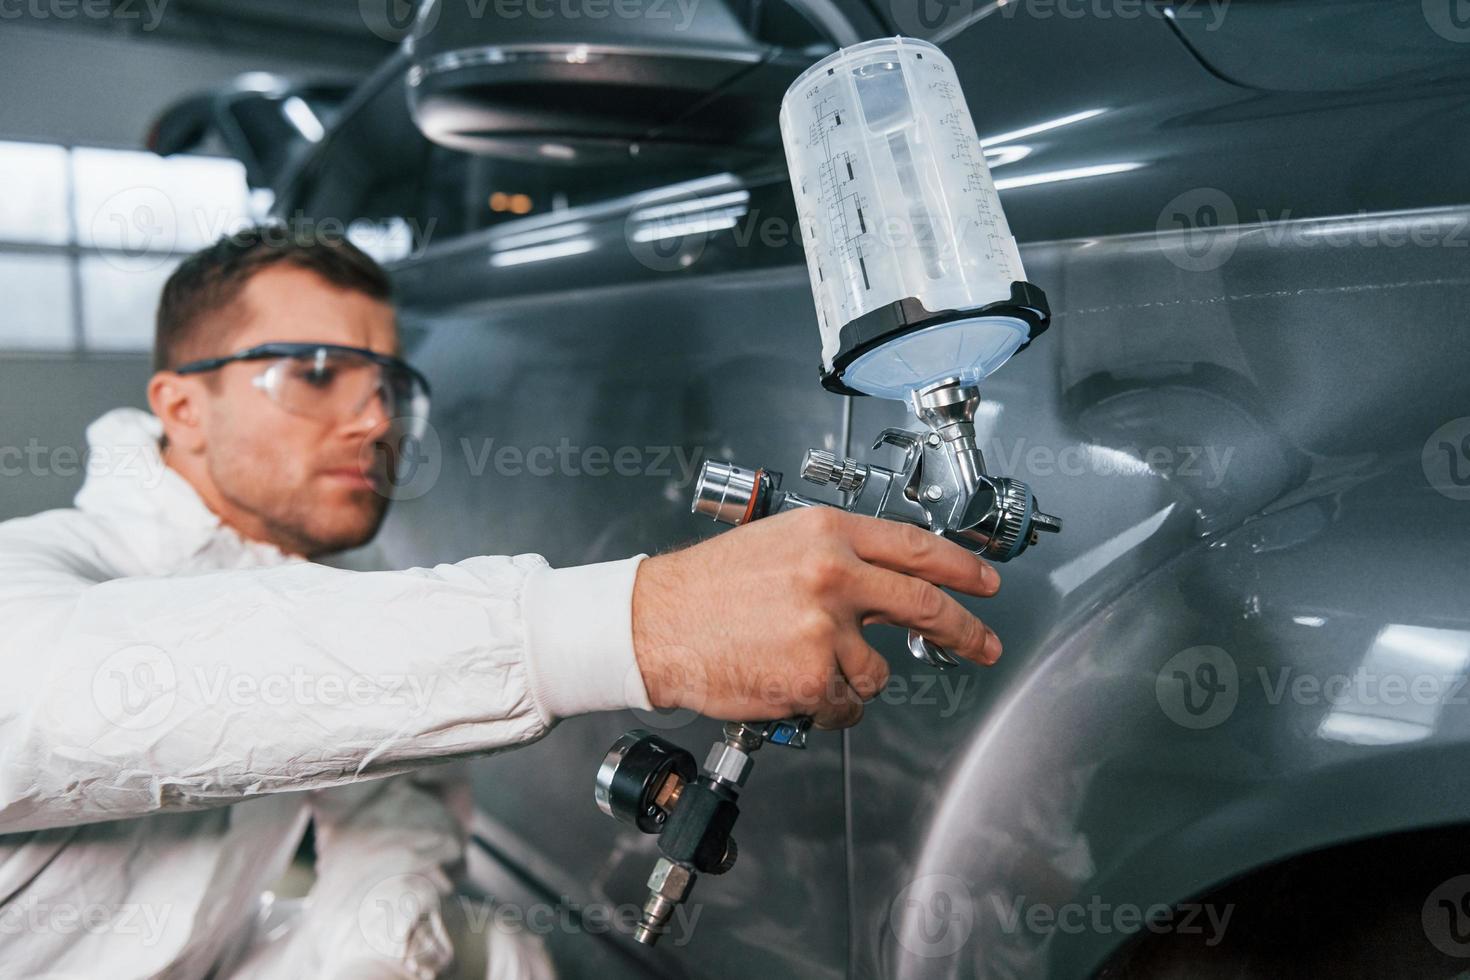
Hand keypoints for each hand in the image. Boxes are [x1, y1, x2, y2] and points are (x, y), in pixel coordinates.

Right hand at [630, 507, 1002, 729]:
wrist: (655, 622)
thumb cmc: (708, 585)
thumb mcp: (779, 543)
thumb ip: (837, 554)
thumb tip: (891, 577)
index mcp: (827, 533)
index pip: (917, 548)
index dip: (962, 568)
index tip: (985, 583)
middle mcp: (834, 575)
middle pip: (927, 605)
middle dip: (966, 631)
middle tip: (984, 644)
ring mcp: (826, 628)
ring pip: (879, 670)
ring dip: (856, 678)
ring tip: (810, 666)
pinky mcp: (813, 677)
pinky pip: (846, 704)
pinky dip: (828, 705)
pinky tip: (793, 685)